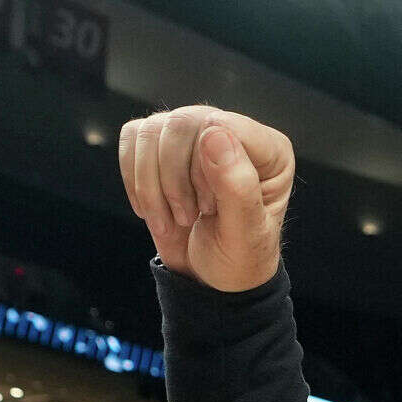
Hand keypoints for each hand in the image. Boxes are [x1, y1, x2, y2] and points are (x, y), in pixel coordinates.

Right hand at [116, 106, 293, 292]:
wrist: (211, 277)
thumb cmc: (239, 257)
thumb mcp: (245, 234)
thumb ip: (238, 187)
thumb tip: (214, 133)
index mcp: (270, 151)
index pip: (222, 126)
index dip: (203, 167)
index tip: (208, 208)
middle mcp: (234, 133)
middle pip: (180, 124)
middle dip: (174, 180)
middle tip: (188, 218)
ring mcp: (195, 135)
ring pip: (151, 131)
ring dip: (152, 186)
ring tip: (176, 218)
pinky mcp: (162, 144)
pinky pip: (130, 139)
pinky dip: (136, 181)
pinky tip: (156, 209)